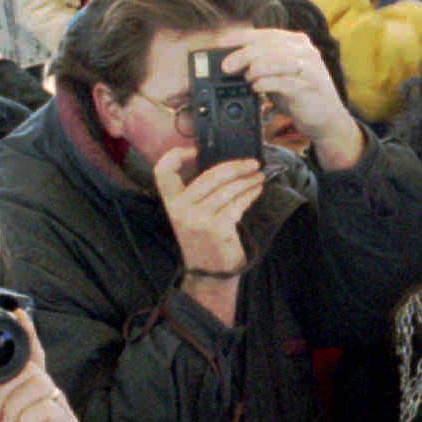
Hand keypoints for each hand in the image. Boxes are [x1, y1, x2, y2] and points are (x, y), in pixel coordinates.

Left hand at [0, 311, 78, 421]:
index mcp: (28, 402)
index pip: (32, 361)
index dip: (27, 337)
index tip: (16, 313)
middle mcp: (48, 404)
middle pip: (32, 370)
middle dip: (4, 387)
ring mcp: (60, 417)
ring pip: (39, 385)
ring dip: (12, 404)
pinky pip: (47, 406)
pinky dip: (25, 416)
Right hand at [153, 146, 264, 275]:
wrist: (208, 271)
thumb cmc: (203, 237)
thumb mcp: (190, 214)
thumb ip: (197, 192)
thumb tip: (226, 164)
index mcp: (171, 202)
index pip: (162, 172)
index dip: (175, 155)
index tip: (196, 150)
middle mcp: (180, 209)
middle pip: (210, 175)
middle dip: (235, 166)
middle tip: (253, 163)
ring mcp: (198, 220)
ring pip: (228, 190)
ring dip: (248, 181)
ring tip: (259, 177)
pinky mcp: (217, 229)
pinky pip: (237, 205)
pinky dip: (250, 195)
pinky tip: (256, 191)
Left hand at [223, 27, 361, 168]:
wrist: (327, 119)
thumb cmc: (300, 94)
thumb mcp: (278, 74)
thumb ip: (262, 65)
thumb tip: (232, 62)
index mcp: (296, 42)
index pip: (265, 34)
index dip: (241, 36)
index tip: (221, 42)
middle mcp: (305, 51)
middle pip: (269, 46)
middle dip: (244, 54)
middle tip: (226, 66)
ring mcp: (310, 67)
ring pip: (278, 59)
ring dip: (256, 68)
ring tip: (245, 77)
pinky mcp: (311, 86)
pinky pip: (285, 81)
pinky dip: (267, 83)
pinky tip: (256, 88)